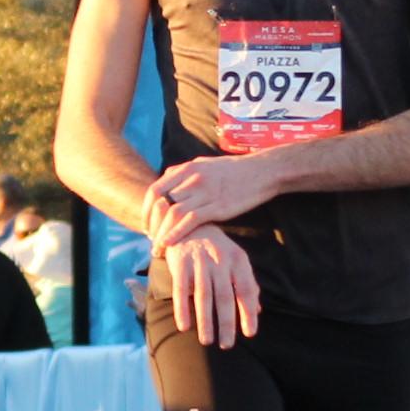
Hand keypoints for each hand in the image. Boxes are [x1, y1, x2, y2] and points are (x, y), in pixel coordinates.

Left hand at [145, 153, 279, 245]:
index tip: (146, 225)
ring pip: (172, 214)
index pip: (155, 190)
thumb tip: (166, 180)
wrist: (262, 171)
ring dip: (161, 233)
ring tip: (158, 246)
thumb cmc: (234, 170)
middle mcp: (192, 178)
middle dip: (152, 225)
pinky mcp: (218, 206)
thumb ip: (184, 173)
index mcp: (187, 168)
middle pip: (160, 204)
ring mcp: (205, 192)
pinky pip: (190, 221)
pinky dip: (175, 233)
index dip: (146, 210)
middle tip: (151, 240)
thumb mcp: (204, 164)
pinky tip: (168, 244)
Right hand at [160, 226, 260, 347]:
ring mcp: (199, 260)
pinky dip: (182, 309)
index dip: (248, 312)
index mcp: (238, 260)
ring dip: (205, 321)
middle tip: (226, 345)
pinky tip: (184, 327)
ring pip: (204, 296)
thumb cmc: (216, 249)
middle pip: (225, 297)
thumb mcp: (235, 261)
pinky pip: (181, 289)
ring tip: (207, 341)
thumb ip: (247, 284)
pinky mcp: (180, 262)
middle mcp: (220, 260)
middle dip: (226, 323)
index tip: (250, 333)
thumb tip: (257, 311)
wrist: (188, 222)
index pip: (246, 290)